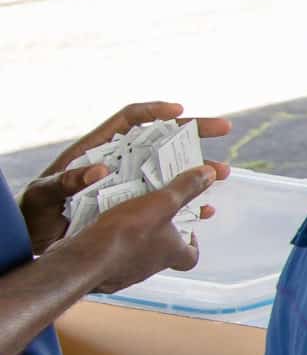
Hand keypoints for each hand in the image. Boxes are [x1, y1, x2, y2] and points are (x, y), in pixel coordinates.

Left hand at [22, 103, 232, 254]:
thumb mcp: (44, 195)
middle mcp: (117, 165)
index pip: (128, 121)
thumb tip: (99, 171)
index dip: (154, 111)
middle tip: (223, 128)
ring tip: (223, 173)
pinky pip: (166, 204)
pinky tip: (205, 210)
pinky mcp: (134, 210)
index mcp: (95, 151)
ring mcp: (128, 187)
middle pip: (159, 142)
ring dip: (197, 172)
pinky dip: (186, 205)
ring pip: (169, 173)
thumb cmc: (34, 215)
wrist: (36, 245)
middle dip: (192, 133)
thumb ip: (66, 182)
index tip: (178, 109)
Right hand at [72, 164, 229, 293]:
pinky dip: (110, 243)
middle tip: (155, 216)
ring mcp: (125, 273)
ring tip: (126, 216)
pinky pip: (110, 257)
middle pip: (163, 253)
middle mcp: (151, 268)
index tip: (189, 229)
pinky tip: (100, 228)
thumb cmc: (127, 235)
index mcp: (172, 255)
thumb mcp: (161, 203)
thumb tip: (210, 174)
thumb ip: (185, 189)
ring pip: (135, 255)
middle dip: (162, 234)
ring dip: (135, 237)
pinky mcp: (102, 273)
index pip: (191, 256)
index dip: (192, 243)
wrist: (84, 261)